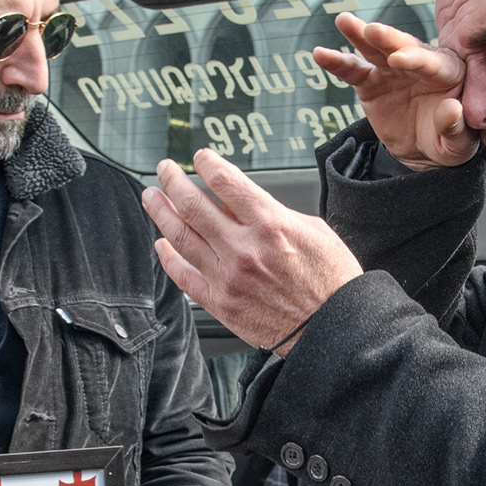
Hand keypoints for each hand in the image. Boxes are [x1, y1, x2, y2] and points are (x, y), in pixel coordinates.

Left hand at [142, 149, 361, 352]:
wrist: (333, 328)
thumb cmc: (331, 281)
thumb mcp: (314, 230)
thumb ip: (274, 213)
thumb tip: (242, 203)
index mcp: (271, 224)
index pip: (225, 181)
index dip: (206, 163)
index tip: (199, 158)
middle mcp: (244, 249)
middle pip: (193, 204)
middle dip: (173, 180)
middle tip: (165, 170)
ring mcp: (228, 277)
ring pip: (180, 236)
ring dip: (161, 212)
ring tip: (152, 197)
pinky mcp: (221, 302)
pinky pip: (183, 275)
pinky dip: (168, 257)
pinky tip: (161, 244)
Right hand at [314, 13, 473, 169]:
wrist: (425, 152)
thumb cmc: (449, 144)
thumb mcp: (458, 145)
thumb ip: (455, 127)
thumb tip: (451, 109)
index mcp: (449, 73)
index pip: (433, 62)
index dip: (416, 58)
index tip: (398, 59)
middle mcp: (420, 64)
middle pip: (404, 46)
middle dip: (388, 38)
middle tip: (372, 31)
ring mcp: (393, 70)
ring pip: (376, 49)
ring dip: (360, 35)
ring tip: (344, 21)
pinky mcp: (371, 82)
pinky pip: (352, 70)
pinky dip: (337, 62)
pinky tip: (320, 54)